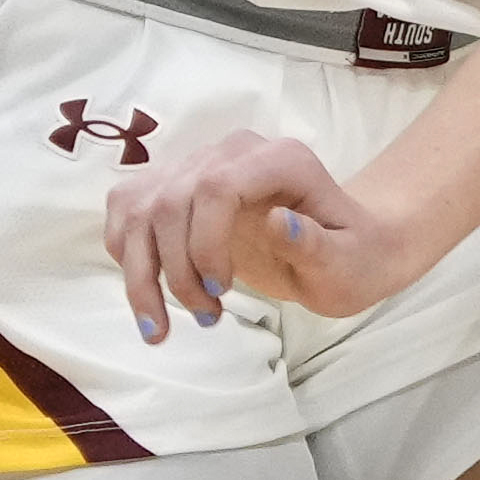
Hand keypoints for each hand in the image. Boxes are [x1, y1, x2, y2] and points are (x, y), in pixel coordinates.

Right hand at [104, 128, 408, 337]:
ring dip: (141, 274)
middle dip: (177, 271)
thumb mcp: (348, 264)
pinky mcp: (175, 187)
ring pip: (138, 207)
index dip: (204, 242)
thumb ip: (315, 244)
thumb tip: (278, 221)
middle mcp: (232, 152)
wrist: (341, 246)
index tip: (221, 292)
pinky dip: (128, 258)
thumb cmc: (351, 257)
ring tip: (163, 327)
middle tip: (209, 318)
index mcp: (280, 160)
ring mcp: (198, 164)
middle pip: (170, 200)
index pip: (216, 186)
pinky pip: (128, 213)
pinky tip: (150, 297)